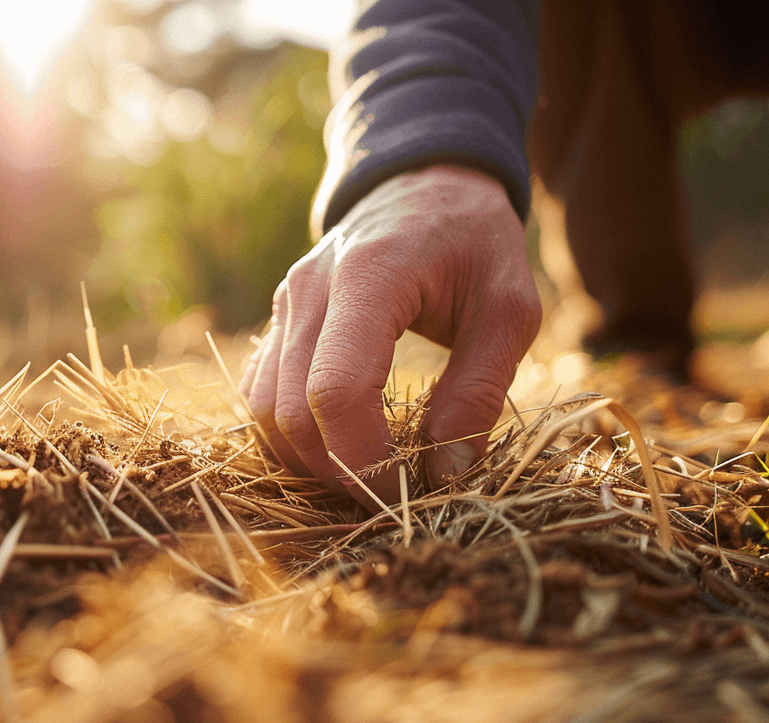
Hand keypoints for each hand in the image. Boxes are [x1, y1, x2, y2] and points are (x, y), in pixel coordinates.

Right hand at [239, 164, 540, 503]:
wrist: (425, 181)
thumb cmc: (475, 242)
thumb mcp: (510, 308)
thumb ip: (480, 389)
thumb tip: (446, 472)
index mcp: (369, 278)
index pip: (335, 392)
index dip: (364, 459)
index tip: (408, 490)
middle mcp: (310, 290)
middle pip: (290, 413)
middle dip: (338, 472)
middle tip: (393, 496)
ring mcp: (284, 304)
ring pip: (263, 412)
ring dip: (308, 461)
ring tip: (367, 475)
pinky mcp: (277, 321)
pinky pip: (258, 395)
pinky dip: (290, 436)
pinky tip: (338, 446)